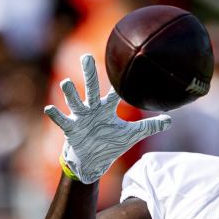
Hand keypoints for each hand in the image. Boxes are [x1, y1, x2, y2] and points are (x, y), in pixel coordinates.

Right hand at [43, 54, 170, 183]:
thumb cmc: (109, 145)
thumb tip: (170, 120)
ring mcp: (80, 118)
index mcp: (106, 109)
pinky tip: (49, 109)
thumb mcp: (130, 135)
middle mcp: (92, 109)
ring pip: (74, 102)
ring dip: (70, 94)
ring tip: (66, 83)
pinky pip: (62, 121)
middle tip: (86, 57)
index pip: (114, 93)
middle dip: (89, 74)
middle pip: (91, 89)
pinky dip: (56, 115)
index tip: (120, 65)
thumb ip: (149, 127)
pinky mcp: (71, 130)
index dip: (118, 82)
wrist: (92, 162)